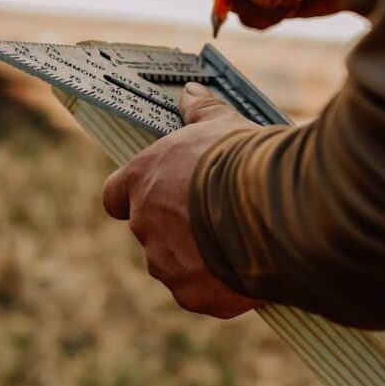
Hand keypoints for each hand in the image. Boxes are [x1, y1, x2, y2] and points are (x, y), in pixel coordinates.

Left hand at [102, 83, 261, 318]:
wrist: (269, 208)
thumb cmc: (241, 159)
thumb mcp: (222, 124)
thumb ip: (201, 111)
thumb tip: (189, 90)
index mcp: (142, 181)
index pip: (115, 197)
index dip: (134, 198)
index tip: (159, 195)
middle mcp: (145, 226)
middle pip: (154, 234)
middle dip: (182, 230)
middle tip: (220, 217)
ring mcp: (167, 265)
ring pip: (177, 267)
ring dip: (200, 260)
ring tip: (241, 243)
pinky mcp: (193, 295)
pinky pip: (204, 293)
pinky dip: (222, 287)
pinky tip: (249, 269)